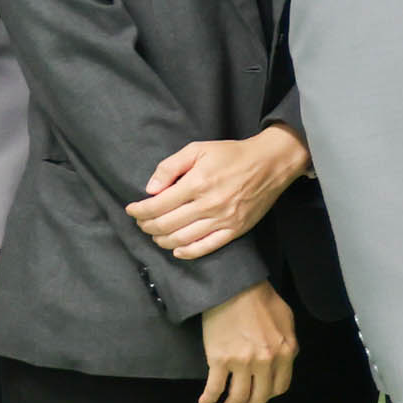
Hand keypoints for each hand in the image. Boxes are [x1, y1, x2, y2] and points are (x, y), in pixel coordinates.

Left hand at [128, 126, 309, 260]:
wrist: (270, 163)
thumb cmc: (232, 155)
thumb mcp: (198, 150)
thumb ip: (170, 167)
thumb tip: (150, 189)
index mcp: (197, 183)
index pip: (157, 205)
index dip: (139, 210)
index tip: (132, 209)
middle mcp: (209, 204)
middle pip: (166, 225)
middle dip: (147, 225)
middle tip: (141, 222)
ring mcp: (223, 220)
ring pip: (182, 240)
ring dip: (162, 240)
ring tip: (156, 234)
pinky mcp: (235, 229)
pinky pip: (206, 247)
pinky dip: (187, 252)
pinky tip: (177, 249)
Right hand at [197, 281, 299, 402]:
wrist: (234, 287)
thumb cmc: (261, 299)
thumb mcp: (286, 320)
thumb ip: (287, 343)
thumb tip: (284, 358)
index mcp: (285, 352)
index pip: (279, 387)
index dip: (268, 396)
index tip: (259, 398)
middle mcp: (266, 362)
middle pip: (259, 396)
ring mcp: (242, 363)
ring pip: (237, 397)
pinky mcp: (219, 360)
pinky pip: (214, 387)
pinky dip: (209, 398)